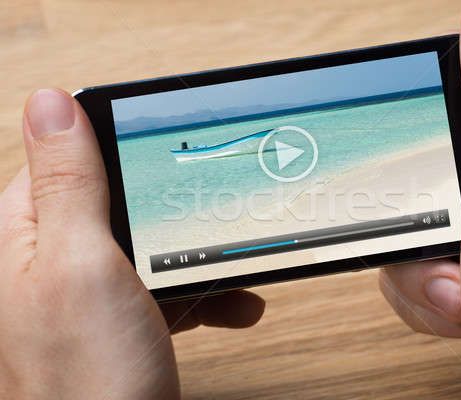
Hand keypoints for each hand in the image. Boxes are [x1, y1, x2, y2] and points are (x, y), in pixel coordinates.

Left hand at [0, 89, 264, 398]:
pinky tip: (232, 305)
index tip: (167, 145)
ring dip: (196, 256)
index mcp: (24, 234)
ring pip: (147, 244)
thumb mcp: (83, 264)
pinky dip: (202, 293)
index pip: (62, 155)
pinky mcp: (117, 319)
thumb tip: (52, 103)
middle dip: (169, 211)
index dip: (115, 143)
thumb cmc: (90, 379)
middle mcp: (48, 260)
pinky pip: (162, 286)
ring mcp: (85, 292)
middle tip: (204, 215)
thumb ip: (69, 182)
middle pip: (116, 200)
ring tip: (233, 270)